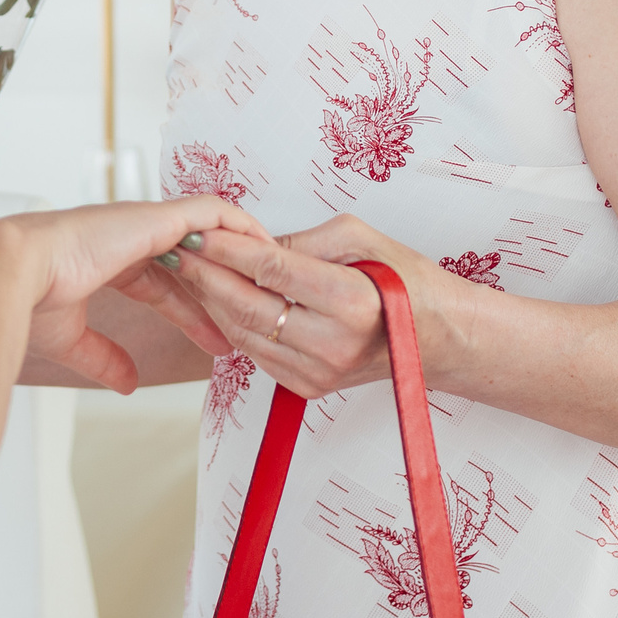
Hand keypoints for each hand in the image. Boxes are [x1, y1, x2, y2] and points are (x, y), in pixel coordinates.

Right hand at [8, 195, 265, 392]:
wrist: (13, 274)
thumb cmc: (27, 301)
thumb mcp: (72, 338)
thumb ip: (103, 358)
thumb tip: (128, 383)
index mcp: (105, 261)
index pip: (162, 286)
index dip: (191, 314)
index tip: (218, 344)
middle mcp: (126, 238)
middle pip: (190, 262)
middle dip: (222, 290)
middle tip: (254, 319)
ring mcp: (142, 223)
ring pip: (206, 230)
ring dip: (238, 253)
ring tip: (270, 278)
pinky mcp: (156, 216)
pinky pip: (212, 212)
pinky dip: (237, 224)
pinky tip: (260, 245)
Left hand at [164, 214, 467, 400]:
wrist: (440, 339)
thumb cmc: (406, 281)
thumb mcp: (362, 238)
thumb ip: (303, 240)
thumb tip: (252, 243)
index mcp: (350, 300)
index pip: (271, 270)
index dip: (228, 249)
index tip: (198, 230)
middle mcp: (332, 343)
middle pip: (248, 307)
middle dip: (206, 276)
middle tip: (178, 250)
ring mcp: (319, 372)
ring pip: (244, 335)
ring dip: (211, 303)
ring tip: (188, 272)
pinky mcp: (309, 387)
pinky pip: (257, 355)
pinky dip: (233, 327)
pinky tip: (218, 302)